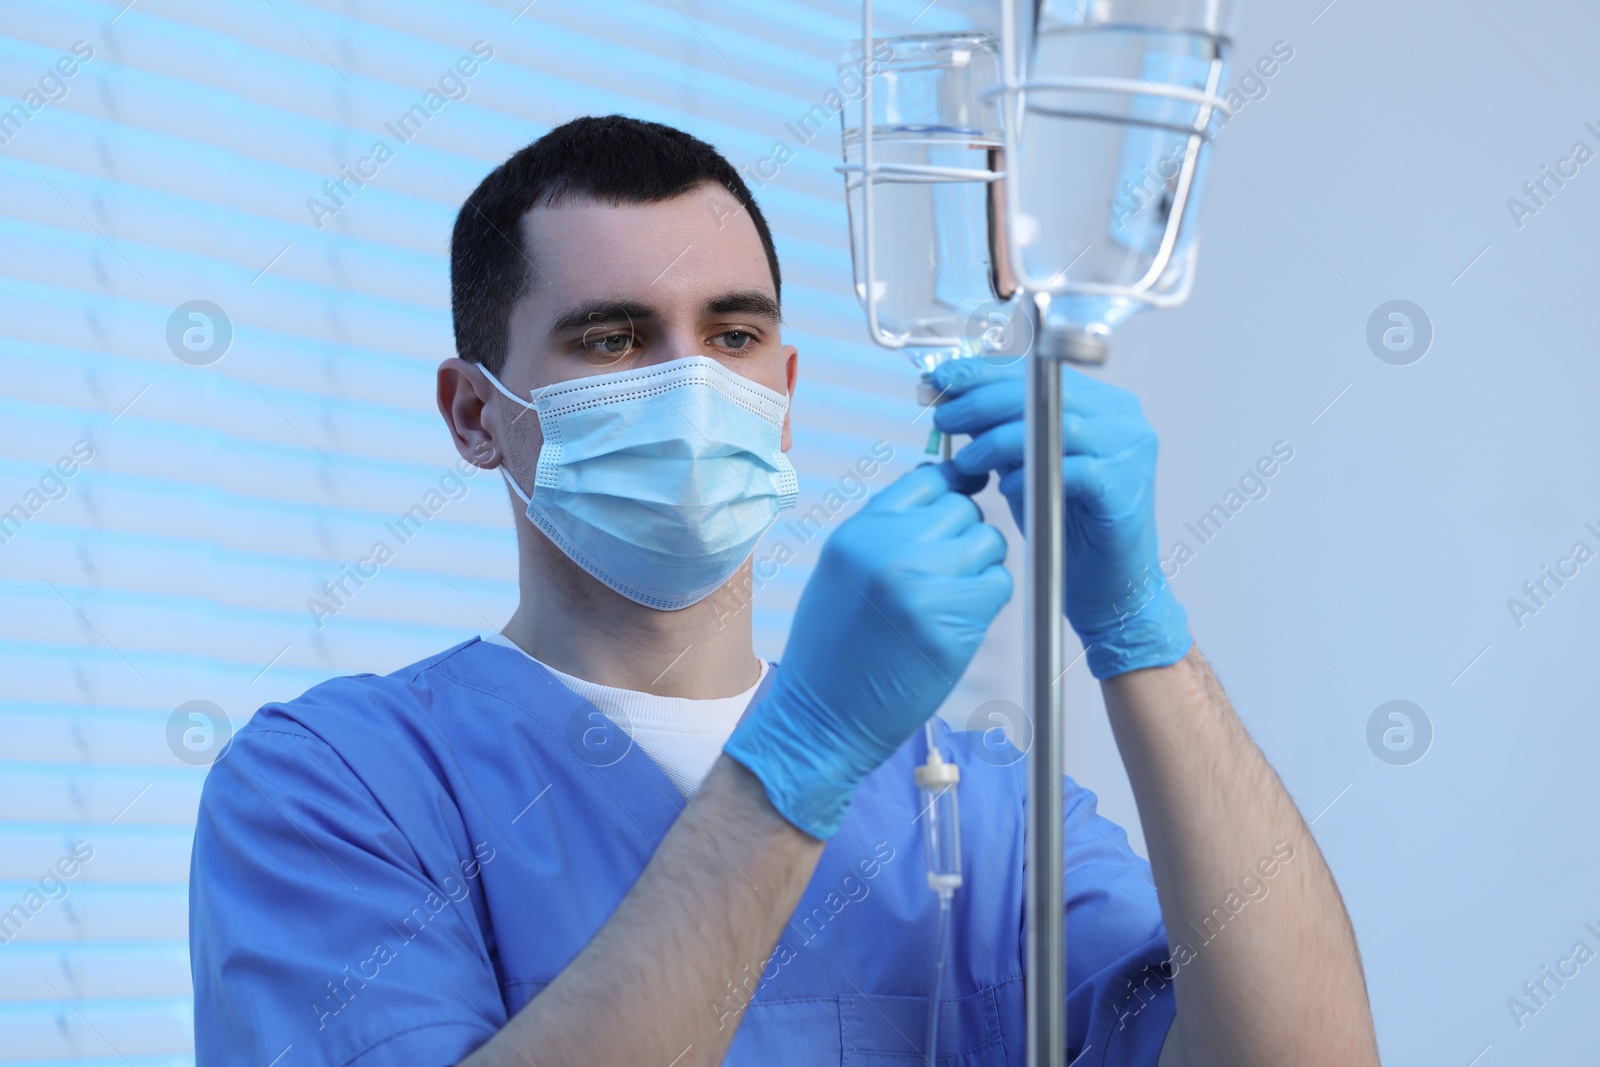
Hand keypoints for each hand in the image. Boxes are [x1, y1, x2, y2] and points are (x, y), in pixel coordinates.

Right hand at [724, 462, 1012, 839]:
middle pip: (962, 508)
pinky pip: (999, 584)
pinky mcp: (950, 624)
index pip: (926, 478)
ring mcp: (921, 585)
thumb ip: (883, 534)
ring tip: (956, 595)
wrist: (821, 719)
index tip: (955, 511)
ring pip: (988, 541)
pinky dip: (991, 598)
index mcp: (858, 533)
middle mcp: (888, 549)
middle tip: (950, 570)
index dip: (949, 491)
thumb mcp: (840, 573)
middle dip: (965, 534)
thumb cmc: (830, 653)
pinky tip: (965, 619)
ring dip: (982, 564)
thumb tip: (937, 496)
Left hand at [931, 357, 1190, 679]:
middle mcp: (1122, 419)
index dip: (985, 372)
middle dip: (983, 400)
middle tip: (945, 416)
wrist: (1108, 587)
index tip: (942, 377)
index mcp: (1102, 404)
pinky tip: (1005, 487)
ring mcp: (1130, 451)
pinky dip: (1032, 475)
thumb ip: (999, 431)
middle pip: (1045, 391)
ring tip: (967, 460)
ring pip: (1056, 425)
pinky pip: (1073, 470)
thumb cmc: (1068, 526)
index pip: (1038, 372)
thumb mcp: (1024, 466)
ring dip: (1000, 439)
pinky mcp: (1125, 489)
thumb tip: (954, 400)